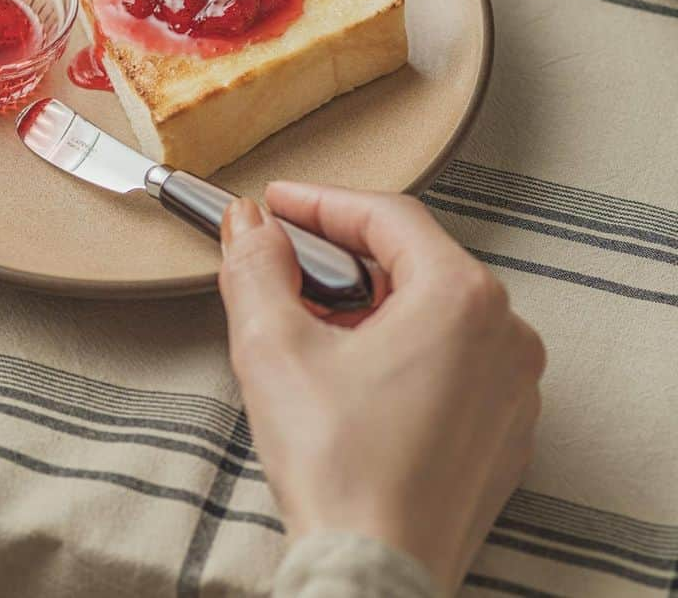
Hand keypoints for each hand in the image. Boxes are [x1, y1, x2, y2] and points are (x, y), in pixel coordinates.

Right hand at [218, 185, 544, 596]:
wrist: (375, 579)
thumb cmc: (338, 469)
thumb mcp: (274, 346)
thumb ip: (257, 266)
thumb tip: (249, 225)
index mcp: (462, 299)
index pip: (387, 217)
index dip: (321, 203)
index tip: (277, 203)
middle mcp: (505, 336)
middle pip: (413, 263)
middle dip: (341, 257)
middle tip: (284, 261)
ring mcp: (512, 390)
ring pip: (432, 314)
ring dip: (369, 306)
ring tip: (308, 322)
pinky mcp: (503, 436)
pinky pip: (452, 364)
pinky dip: (400, 352)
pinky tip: (349, 375)